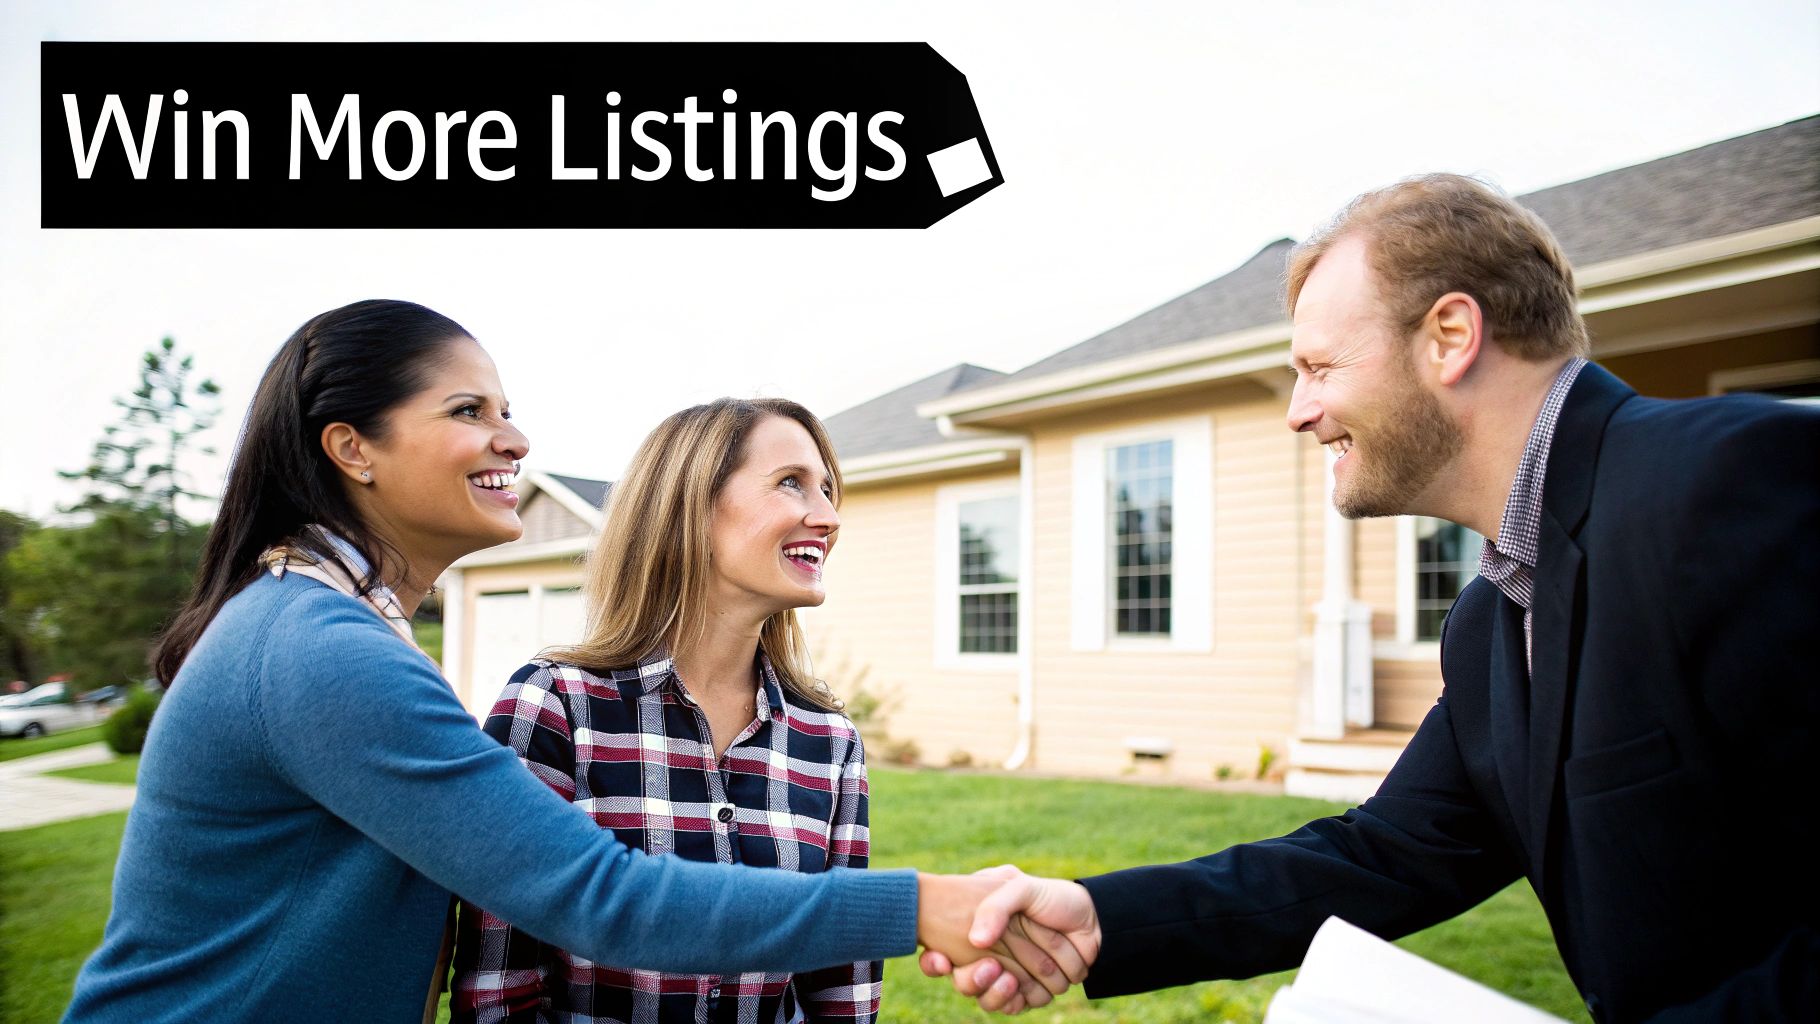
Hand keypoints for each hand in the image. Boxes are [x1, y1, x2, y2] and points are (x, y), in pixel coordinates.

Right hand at [919, 867, 1101, 1013]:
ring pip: (988, 999)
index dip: (933, 963)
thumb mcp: (1021, 887)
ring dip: (1002, 990)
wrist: (1094, 920)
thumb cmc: (1053, 898)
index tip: (941, 960)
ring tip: (1013, 979)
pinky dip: (1021, 998)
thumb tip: (976, 941)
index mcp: (975, 929)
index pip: (940, 952)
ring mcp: (1006, 975)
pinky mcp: (1027, 992)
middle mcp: (986, 955)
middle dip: (972, 981)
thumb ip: (996, 907)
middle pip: (963, 983)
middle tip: (991, 968)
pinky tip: (1024, 988)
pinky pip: (1014, 1006)